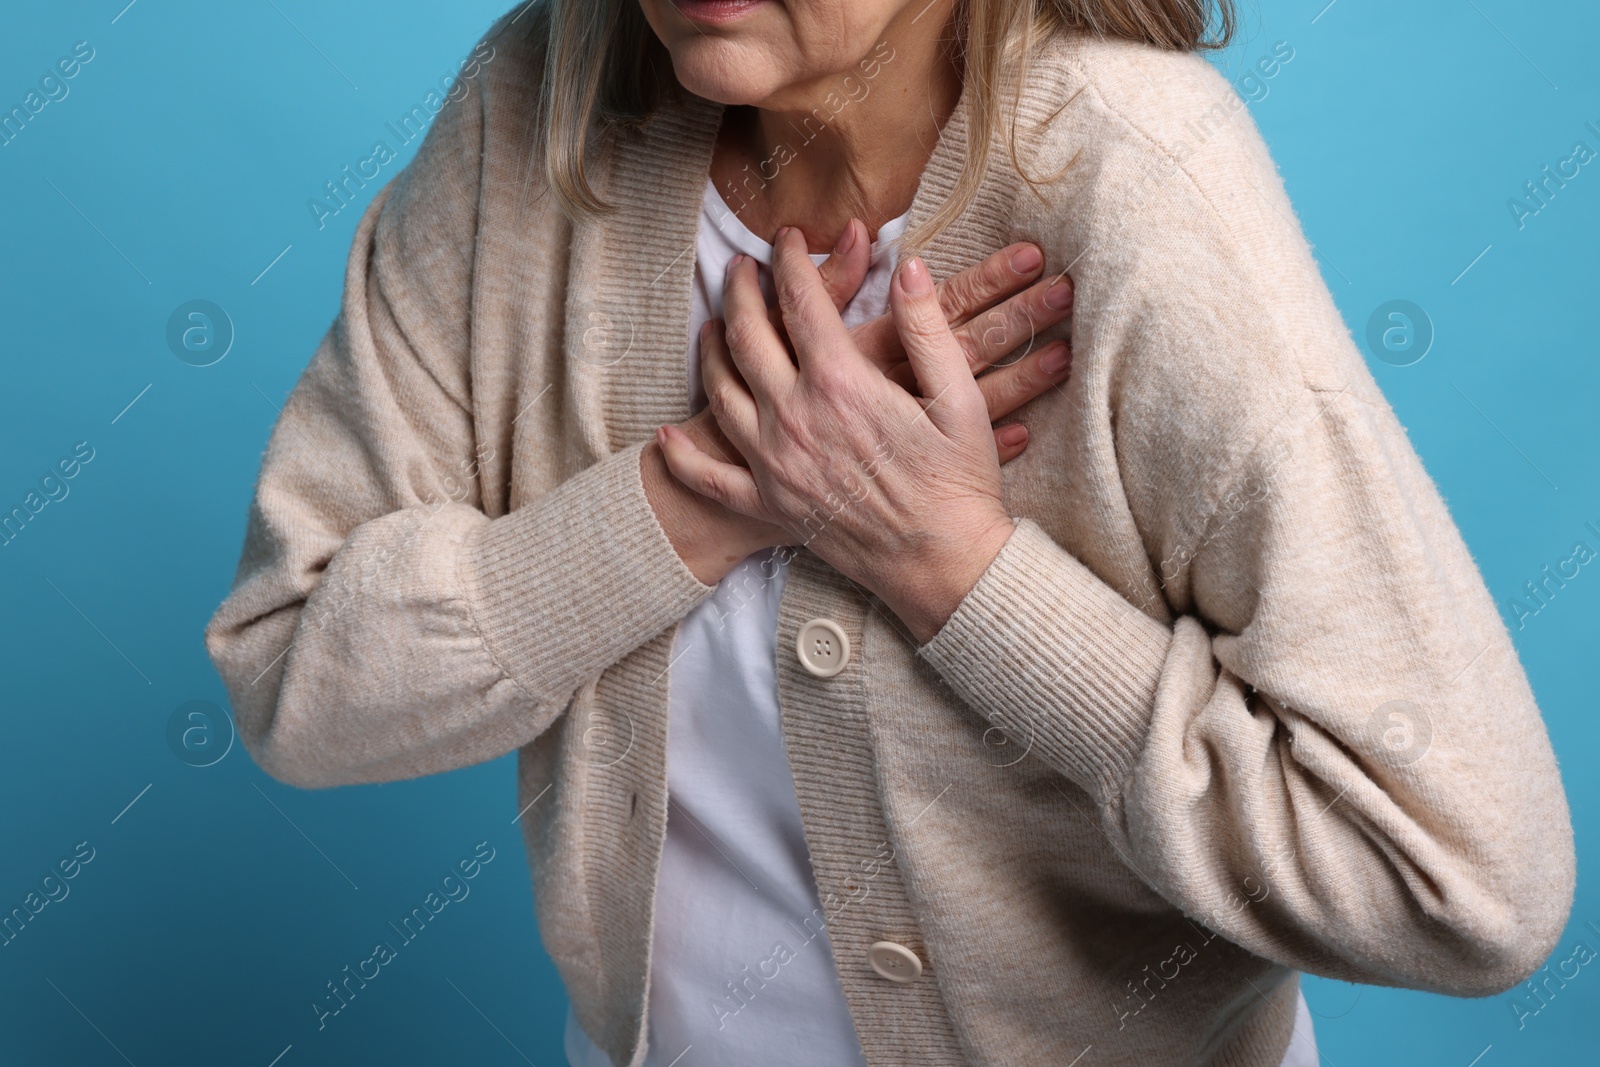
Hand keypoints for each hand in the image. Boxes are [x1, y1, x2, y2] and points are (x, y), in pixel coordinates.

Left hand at [659, 228, 1039, 641]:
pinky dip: (684, 455)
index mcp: (840, 382)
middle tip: (739, 266)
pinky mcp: (770, 505)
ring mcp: (774, 463)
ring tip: (712, 325)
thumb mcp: (959, 396)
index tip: (788, 238)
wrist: (945, 565)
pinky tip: (669, 434)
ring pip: (720, 392)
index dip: (790, 260)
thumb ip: (927, 327)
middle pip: (747, 336)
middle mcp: (794, 417)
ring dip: (710, 351)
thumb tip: (909, 265)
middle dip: (739, 290)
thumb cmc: (960, 481)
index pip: (800, 300)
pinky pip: (710, 477)